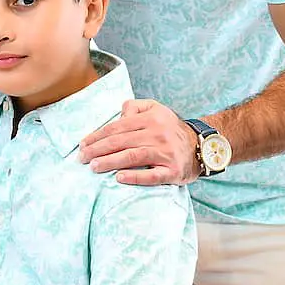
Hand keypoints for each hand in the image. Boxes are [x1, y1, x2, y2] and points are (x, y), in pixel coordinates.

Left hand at [78, 99, 199, 185]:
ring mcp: (166, 153)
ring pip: (133, 157)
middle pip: (122, 142)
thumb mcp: (156, 109)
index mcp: (151, 118)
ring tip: (94, 167)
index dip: (98, 136)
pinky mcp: (173, 171)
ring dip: (111, 162)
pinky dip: (135, 177)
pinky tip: (119, 178)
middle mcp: (158, 134)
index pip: (118, 127)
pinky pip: (152, 176)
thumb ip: (134, 107)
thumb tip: (118, 115)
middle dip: (98, 150)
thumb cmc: (171, 129)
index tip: (83, 145)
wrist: (202, 146)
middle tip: (82, 158)